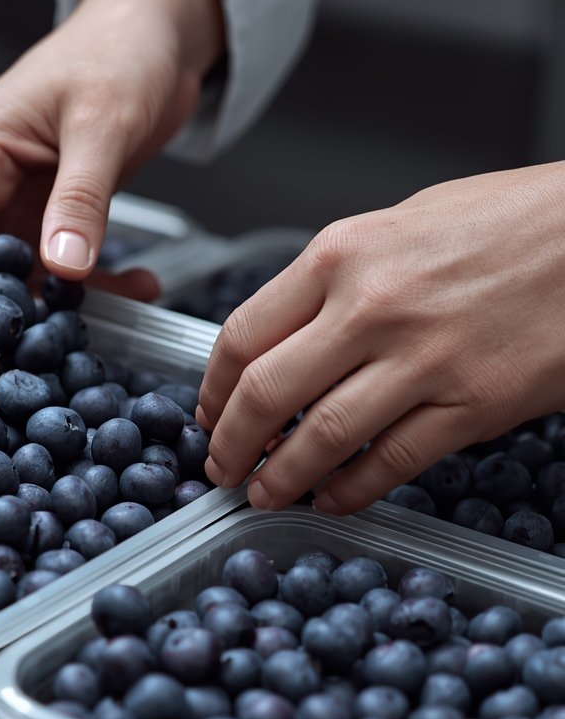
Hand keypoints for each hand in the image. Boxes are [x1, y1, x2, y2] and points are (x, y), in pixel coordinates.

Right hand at [0, 0, 224, 380]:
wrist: (152, 31)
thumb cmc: (118, 53)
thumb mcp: (104, 122)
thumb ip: (82, 197)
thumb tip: (61, 269)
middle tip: (2, 390)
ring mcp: (8, 206)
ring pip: (10, 283)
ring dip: (51, 315)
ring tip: (92, 341)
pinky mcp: (42, 217)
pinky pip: (53, 271)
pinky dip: (90, 290)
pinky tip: (137, 290)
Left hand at [197, 162, 564, 512]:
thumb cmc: (510, 220)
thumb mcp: (400, 224)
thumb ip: (335, 277)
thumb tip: (282, 331)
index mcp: (342, 255)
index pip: (243, 335)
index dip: (213, 388)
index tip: (208, 412)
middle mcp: (372, 307)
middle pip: (268, 393)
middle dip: (230, 442)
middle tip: (220, 467)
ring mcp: (424, 360)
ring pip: (324, 437)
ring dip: (282, 477)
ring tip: (263, 493)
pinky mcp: (475, 404)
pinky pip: (394, 462)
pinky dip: (353, 490)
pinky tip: (333, 498)